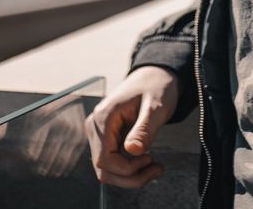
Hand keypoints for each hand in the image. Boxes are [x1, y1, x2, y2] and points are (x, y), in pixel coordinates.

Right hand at [84, 65, 177, 187]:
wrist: (155, 75)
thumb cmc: (156, 86)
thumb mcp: (156, 106)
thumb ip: (144, 129)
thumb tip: (133, 151)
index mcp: (103, 118)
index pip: (105, 159)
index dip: (128, 169)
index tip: (150, 160)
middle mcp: (96, 126)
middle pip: (103, 169)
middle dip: (130, 177)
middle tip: (157, 169)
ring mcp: (100, 132)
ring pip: (107, 169)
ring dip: (130, 175)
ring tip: (154, 167)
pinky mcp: (107, 137)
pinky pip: (113, 161)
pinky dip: (129, 168)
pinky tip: (146, 160)